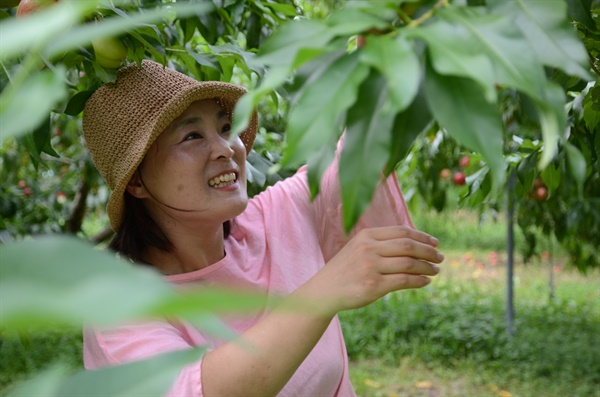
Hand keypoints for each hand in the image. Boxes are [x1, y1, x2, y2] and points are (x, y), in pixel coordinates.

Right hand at [299, 226, 442, 317]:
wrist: (324, 291)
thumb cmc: (346, 269)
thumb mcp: (359, 248)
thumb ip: (382, 243)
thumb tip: (416, 243)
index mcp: (367, 235)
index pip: (402, 232)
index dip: (422, 236)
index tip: (435, 242)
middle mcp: (369, 248)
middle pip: (409, 246)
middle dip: (429, 251)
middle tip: (440, 257)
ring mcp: (371, 267)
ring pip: (409, 263)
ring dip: (427, 267)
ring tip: (435, 270)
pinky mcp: (373, 286)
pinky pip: (404, 281)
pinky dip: (419, 281)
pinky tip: (425, 282)